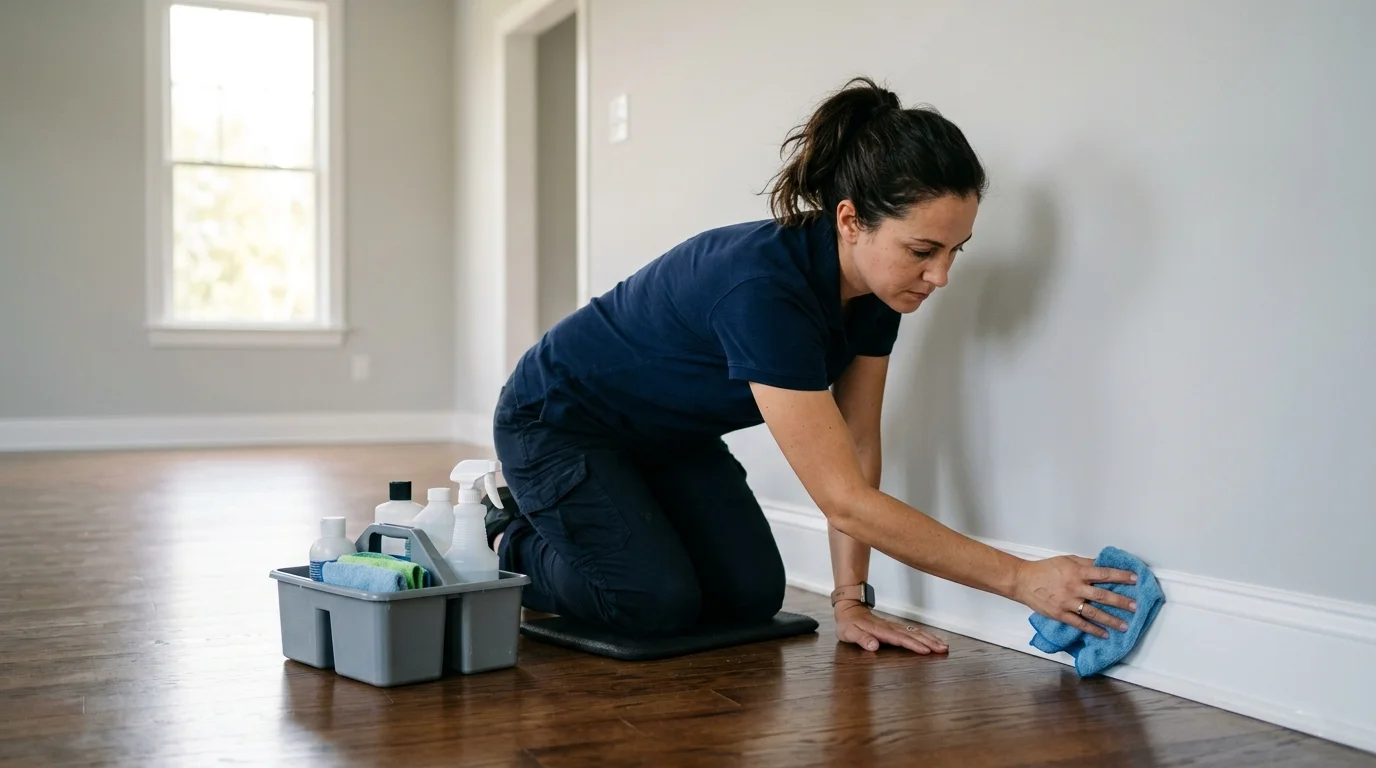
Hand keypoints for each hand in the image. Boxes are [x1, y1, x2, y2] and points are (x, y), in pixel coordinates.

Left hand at [834, 601, 948, 654]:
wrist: (850, 609)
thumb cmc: (849, 624)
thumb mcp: (849, 632)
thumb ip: (861, 639)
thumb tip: (873, 646)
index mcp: (881, 630)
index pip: (900, 639)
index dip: (913, 645)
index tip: (926, 650)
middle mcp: (891, 628)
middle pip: (913, 634)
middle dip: (929, 642)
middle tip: (943, 649)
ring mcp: (895, 626)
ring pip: (916, 632)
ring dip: (930, 638)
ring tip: (944, 646)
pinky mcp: (896, 627)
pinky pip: (913, 630)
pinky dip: (925, 635)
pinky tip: (933, 639)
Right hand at [1013, 555, 1138, 638]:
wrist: (1023, 581)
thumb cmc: (1045, 569)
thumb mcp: (1066, 560)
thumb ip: (1085, 563)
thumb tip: (1103, 565)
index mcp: (1077, 572)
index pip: (1104, 574)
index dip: (1121, 576)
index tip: (1135, 579)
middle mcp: (1075, 587)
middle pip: (1102, 595)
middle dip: (1121, 601)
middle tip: (1135, 607)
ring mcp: (1068, 602)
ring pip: (1094, 612)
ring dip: (1111, 619)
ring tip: (1125, 625)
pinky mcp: (1061, 614)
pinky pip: (1080, 623)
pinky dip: (1093, 630)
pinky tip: (1104, 634)